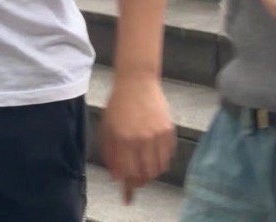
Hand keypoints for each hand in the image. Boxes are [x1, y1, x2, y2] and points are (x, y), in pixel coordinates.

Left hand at [100, 76, 175, 203]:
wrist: (137, 80)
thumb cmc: (118, 103)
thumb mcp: (106, 127)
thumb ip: (110, 153)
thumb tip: (116, 176)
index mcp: (122, 139)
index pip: (127, 173)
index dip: (128, 187)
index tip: (128, 195)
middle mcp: (140, 138)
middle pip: (145, 174)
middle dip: (140, 182)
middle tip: (137, 179)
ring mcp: (156, 134)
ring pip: (159, 167)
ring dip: (152, 173)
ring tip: (147, 168)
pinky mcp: (167, 128)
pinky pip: (168, 154)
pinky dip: (162, 160)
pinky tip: (155, 154)